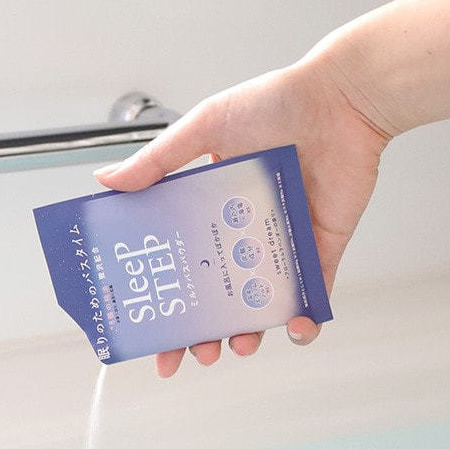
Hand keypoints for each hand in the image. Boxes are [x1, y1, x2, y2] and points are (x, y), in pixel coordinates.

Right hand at [94, 54, 390, 376]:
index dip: (164, 300)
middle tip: (195, 352)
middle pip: (215, 296)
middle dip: (203, 333)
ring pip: (258, 305)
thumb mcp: (205, 126)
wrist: (343, 97)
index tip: (149, 330)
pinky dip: (305, 321)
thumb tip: (106, 182)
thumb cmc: (278, 102)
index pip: (179, 262)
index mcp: (210, 207)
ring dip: (246, 333)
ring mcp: (281, 245)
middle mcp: (243, 232)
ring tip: (238, 345)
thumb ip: (157, 161)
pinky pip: (311, 297)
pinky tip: (294, 328)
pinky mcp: (320, 250)